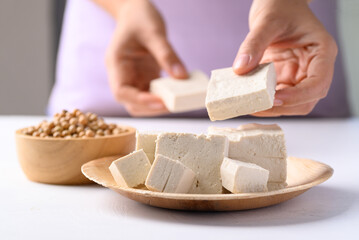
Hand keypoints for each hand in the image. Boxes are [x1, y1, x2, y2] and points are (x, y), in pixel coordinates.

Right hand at [105, 0, 187, 116]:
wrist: (136, 13)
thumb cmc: (140, 18)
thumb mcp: (154, 32)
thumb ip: (167, 54)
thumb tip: (182, 77)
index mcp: (116, 63)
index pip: (121, 92)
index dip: (139, 101)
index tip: (160, 102)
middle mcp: (122, 75)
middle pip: (131, 103)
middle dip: (151, 108)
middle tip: (173, 105)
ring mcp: (133, 78)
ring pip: (142, 103)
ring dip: (158, 106)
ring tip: (178, 101)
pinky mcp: (144, 78)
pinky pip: (153, 94)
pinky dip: (165, 97)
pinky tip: (178, 94)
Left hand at [232, 0, 336, 116]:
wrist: (277, 5)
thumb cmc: (280, 8)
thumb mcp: (267, 21)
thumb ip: (254, 44)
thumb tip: (240, 69)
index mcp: (322, 52)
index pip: (318, 83)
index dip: (298, 96)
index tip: (275, 98)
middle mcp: (314, 68)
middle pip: (306, 100)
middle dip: (281, 107)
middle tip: (255, 106)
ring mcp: (299, 76)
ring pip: (291, 104)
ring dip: (270, 108)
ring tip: (247, 105)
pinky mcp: (285, 79)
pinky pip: (277, 97)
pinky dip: (263, 101)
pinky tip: (247, 99)